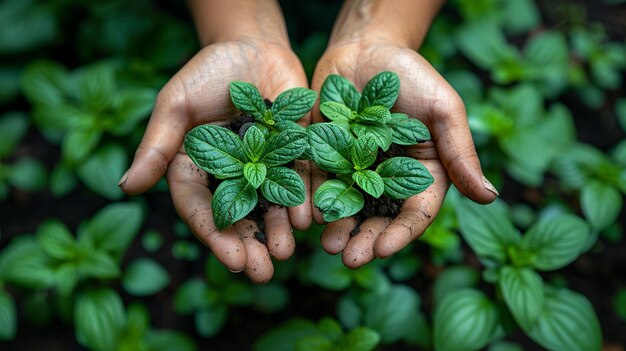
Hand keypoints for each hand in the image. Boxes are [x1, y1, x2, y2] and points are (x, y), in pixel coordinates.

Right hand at [119, 40, 310, 283]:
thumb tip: (127, 187)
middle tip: (261, 273)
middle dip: (249, 246)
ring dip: (278, 233)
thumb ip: (157, 145)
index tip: (231, 260)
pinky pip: (299, 183)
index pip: (201, 209)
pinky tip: (308, 220)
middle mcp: (230, 176)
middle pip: (238, 218)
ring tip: (283, 254)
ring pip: (271, 207)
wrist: (254, 48)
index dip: (215, 236)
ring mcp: (264, 168)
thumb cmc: (207, 72)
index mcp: (196, 169)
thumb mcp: (176, 104)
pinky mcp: (294, 156)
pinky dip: (303, 202)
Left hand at [311, 40, 497, 267]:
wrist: (365, 49)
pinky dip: (313, 202)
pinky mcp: (325, 158)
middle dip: (365, 240)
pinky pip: (319, 185)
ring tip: (329, 246)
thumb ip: (460, 153)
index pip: (414, 213)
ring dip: (339, 230)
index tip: (383, 249)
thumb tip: (489, 197)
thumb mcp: (443, 110)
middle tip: (350, 259)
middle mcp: (387, 179)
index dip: (400, 234)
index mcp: (421, 174)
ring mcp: (354, 171)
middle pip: (378, 218)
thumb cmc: (412, 75)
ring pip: (347, 209)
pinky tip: (307, 218)